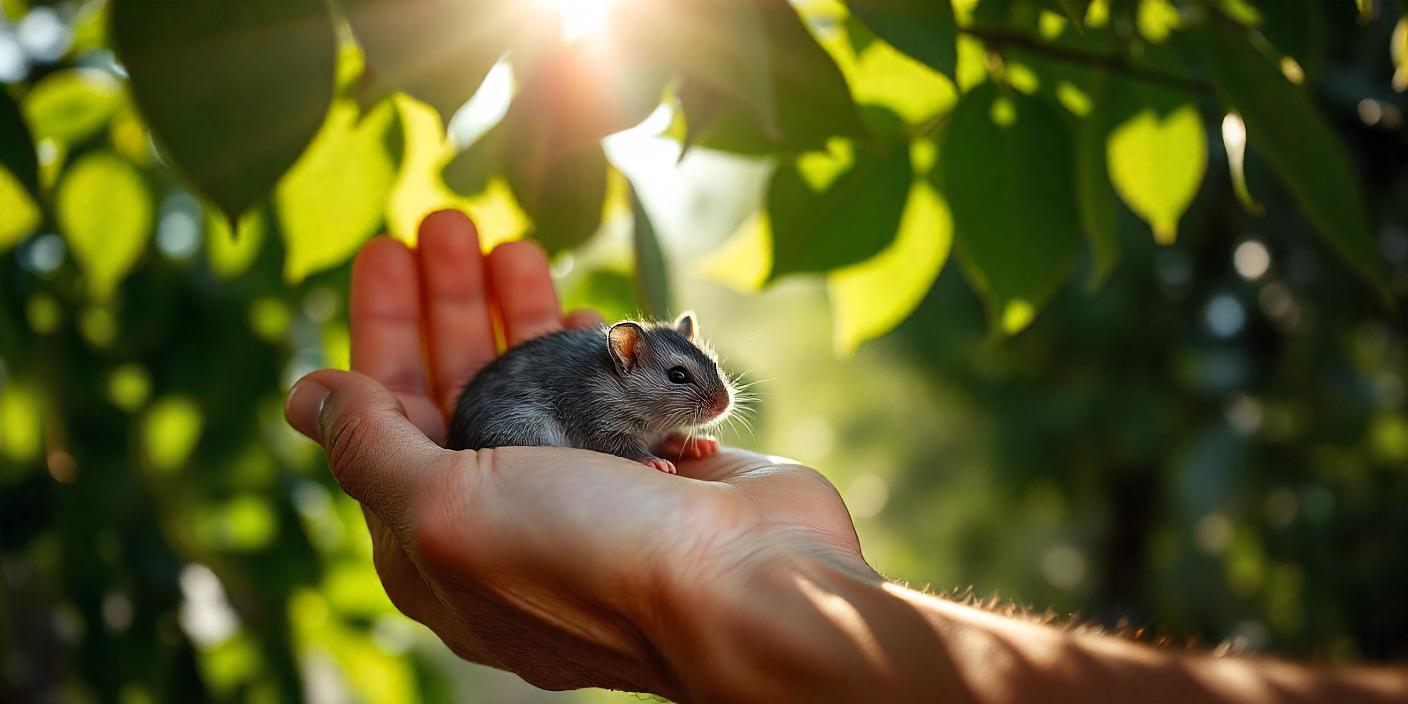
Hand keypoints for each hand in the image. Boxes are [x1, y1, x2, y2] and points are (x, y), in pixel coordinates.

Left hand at [284, 211, 866, 696]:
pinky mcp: (649, 473)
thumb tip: (303, 397)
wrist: (745, 588)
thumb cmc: (590, 557)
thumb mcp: (447, 508)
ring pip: (536, 388)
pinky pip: (607, 398)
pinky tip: (586, 313)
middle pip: (459, 393)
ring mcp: (584, 496)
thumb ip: (370, 449)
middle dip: (448, 305)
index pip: (386, 421)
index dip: (381, 334)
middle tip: (447, 225)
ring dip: (518, 314)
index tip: (385, 251)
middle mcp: (507, 521)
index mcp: (440, 543)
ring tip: (516, 244)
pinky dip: (592, 353)